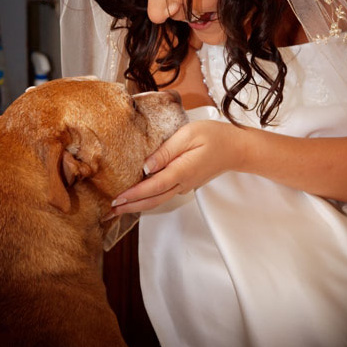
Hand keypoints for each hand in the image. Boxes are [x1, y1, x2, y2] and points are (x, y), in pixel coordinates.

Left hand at [109, 120, 243, 215]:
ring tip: (119, 208)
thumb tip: (145, 166)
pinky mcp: (186, 183)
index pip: (152, 187)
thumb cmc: (214, 136)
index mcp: (182, 171)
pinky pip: (164, 194)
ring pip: (158, 200)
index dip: (132, 194)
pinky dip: (148, 199)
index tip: (116, 199)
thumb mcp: (189, 135)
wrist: (237, 148)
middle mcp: (182, 183)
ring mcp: (185, 185)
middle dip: (130, 206)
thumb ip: (166, 151)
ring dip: (138, 205)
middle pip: (152, 200)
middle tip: (109, 211)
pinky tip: (138, 196)